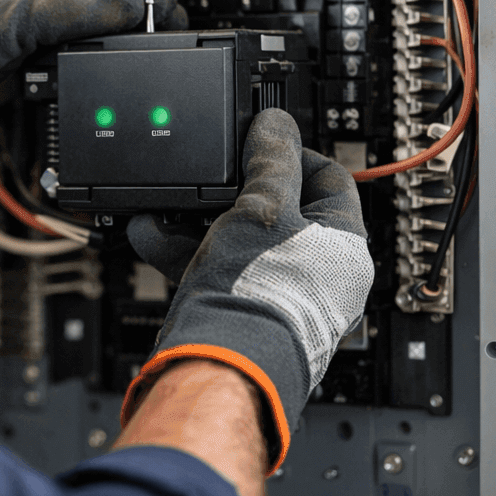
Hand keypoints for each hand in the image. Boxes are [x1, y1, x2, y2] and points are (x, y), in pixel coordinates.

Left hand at [0, 0, 184, 190]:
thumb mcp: (1, 24)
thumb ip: (65, 12)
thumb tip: (123, 6)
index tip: (156, 4)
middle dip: (135, 2)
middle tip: (169, 23)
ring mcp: (35, 11)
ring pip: (95, 13)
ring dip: (122, 28)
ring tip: (154, 42)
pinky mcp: (35, 45)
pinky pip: (81, 42)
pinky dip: (104, 51)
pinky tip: (123, 60)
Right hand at [123, 109, 372, 469]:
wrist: (220, 369)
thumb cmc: (259, 298)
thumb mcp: (262, 209)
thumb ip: (270, 161)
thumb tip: (275, 126)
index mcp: (345, 247)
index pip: (329, 179)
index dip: (292, 153)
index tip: (259, 141)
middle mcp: (318, 275)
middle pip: (278, 209)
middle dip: (232, 189)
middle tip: (209, 174)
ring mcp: (279, 296)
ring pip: (239, 240)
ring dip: (198, 218)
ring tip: (165, 202)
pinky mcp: (241, 313)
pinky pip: (215, 268)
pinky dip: (185, 249)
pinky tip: (150, 233)